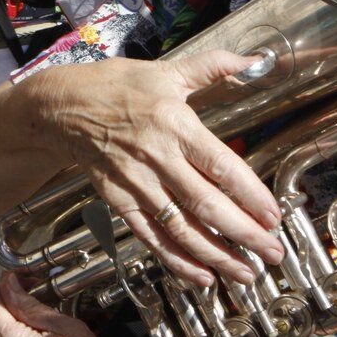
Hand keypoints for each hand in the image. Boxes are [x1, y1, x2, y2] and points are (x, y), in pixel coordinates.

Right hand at [30, 49, 283, 285]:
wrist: (62, 107)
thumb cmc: (117, 86)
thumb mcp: (167, 71)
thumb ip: (214, 67)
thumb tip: (255, 59)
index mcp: (176, 125)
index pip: (221, 166)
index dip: (250, 195)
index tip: (274, 216)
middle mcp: (158, 158)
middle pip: (206, 204)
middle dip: (244, 234)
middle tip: (273, 254)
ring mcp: (137, 184)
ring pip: (181, 228)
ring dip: (216, 255)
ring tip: (246, 273)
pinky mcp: (119, 201)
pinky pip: (151, 236)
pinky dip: (176, 260)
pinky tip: (202, 277)